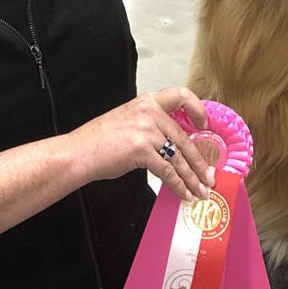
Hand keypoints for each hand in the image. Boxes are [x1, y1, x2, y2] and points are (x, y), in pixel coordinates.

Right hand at [71, 88, 214, 201]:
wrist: (79, 152)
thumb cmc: (99, 140)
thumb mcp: (128, 120)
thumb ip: (151, 125)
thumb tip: (174, 145)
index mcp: (147, 101)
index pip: (181, 95)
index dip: (198, 109)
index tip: (204, 125)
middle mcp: (149, 112)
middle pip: (185, 138)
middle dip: (200, 162)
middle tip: (209, 177)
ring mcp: (146, 130)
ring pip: (179, 157)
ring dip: (193, 178)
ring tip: (200, 190)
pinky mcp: (142, 150)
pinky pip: (168, 171)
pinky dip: (179, 185)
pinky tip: (184, 193)